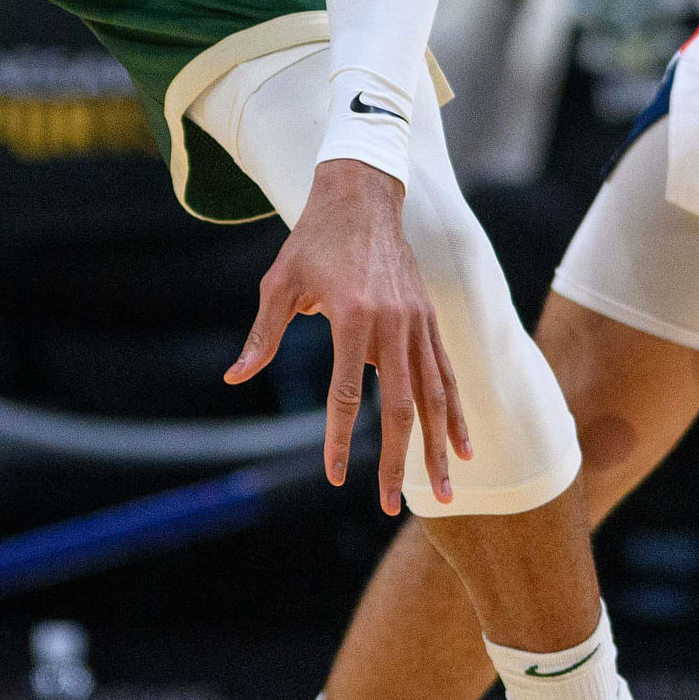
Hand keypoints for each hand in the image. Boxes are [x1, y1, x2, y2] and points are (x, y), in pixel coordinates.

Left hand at [228, 158, 468, 514]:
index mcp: (354, 316)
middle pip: (401, 407)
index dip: (339, 438)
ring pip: (435, 396)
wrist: (363, 194)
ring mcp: (418, 323)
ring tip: (445, 491)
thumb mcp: (280, 282)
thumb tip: (234, 378)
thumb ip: (263, 334)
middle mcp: (394, 324)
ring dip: (439, 447)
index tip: (335, 476)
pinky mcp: (429, 319)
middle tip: (391, 505)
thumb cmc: (314, 238)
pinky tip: (463, 445)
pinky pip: (446, 374)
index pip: (346, 394)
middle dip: (399, 461)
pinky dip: (457, 412)